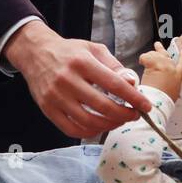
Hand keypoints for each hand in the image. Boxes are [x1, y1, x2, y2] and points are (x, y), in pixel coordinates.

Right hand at [4, 21, 153, 138]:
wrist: (35, 53)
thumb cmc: (69, 52)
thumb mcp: (94, 49)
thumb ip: (114, 66)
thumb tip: (132, 84)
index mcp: (82, 62)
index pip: (114, 85)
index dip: (134, 98)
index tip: (146, 106)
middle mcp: (67, 80)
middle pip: (103, 106)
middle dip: (124, 114)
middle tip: (134, 114)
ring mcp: (55, 97)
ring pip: (88, 121)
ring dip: (109, 125)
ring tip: (118, 120)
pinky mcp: (47, 109)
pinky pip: (71, 130)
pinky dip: (90, 132)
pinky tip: (99, 126)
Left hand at [139, 41, 181, 99]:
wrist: (159, 101)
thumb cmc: (164, 100)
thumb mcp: (174, 91)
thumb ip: (172, 82)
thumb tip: (167, 81)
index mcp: (178, 75)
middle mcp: (172, 67)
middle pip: (165, 54)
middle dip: (160, 49)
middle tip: (157, 44)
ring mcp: (163, 64)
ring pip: (154, 54)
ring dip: (148, 58)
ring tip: (144, 62)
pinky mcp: (154, 63)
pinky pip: (145, 56)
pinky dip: (142, 59)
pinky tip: (142, 64)